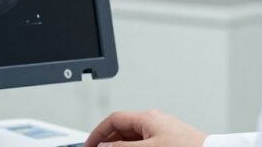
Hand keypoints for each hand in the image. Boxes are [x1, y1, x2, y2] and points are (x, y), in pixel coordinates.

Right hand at [85, 109, 208, 146]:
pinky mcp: (171, 141)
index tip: (89, 145)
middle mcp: (155, 122)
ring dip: (122, 146)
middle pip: (123, 129)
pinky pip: (146, 143)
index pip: (114, 119)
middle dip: (109, 141)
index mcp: (148, 118)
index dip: (98, 132)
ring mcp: (163, 131)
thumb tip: (106, 146)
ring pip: (134, 138)